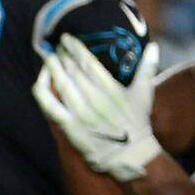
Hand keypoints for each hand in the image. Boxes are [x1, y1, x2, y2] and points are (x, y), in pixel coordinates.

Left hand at [33, 34, 161, 181]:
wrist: (129, 155)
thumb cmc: (137, 122)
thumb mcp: (144, 94)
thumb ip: (147, 68)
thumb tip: (153, 45)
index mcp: (112, 89)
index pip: (89, 62)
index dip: (75, 48)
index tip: (67, 39)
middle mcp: (95, 99)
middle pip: (73, 71)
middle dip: (62, 55)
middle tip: (55, 46)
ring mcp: (81, 113)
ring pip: (62, 84)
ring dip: (52, 68)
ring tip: (48, 57)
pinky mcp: (70, 126)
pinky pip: (50, 105)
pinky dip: (43, 90)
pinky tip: (41, 80)